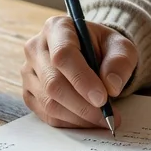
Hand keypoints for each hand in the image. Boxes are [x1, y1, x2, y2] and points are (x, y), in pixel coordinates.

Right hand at [22, 15, 137, 128]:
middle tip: (108, 116)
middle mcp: (36, 48)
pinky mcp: (29, 93)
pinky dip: (70, 122)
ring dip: (78, 117)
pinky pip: (46, 115)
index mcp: (57, 28)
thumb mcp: (121, 47)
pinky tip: (88, 120)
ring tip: (103, 119)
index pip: (63, 55)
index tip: (103, 98)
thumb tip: (111, 86)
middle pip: (53, 83)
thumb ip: (120, 62)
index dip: (82, 79)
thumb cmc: (105, 48)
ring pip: (49, 102)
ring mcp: (29, 72)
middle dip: (83, 105)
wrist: (92, 54)